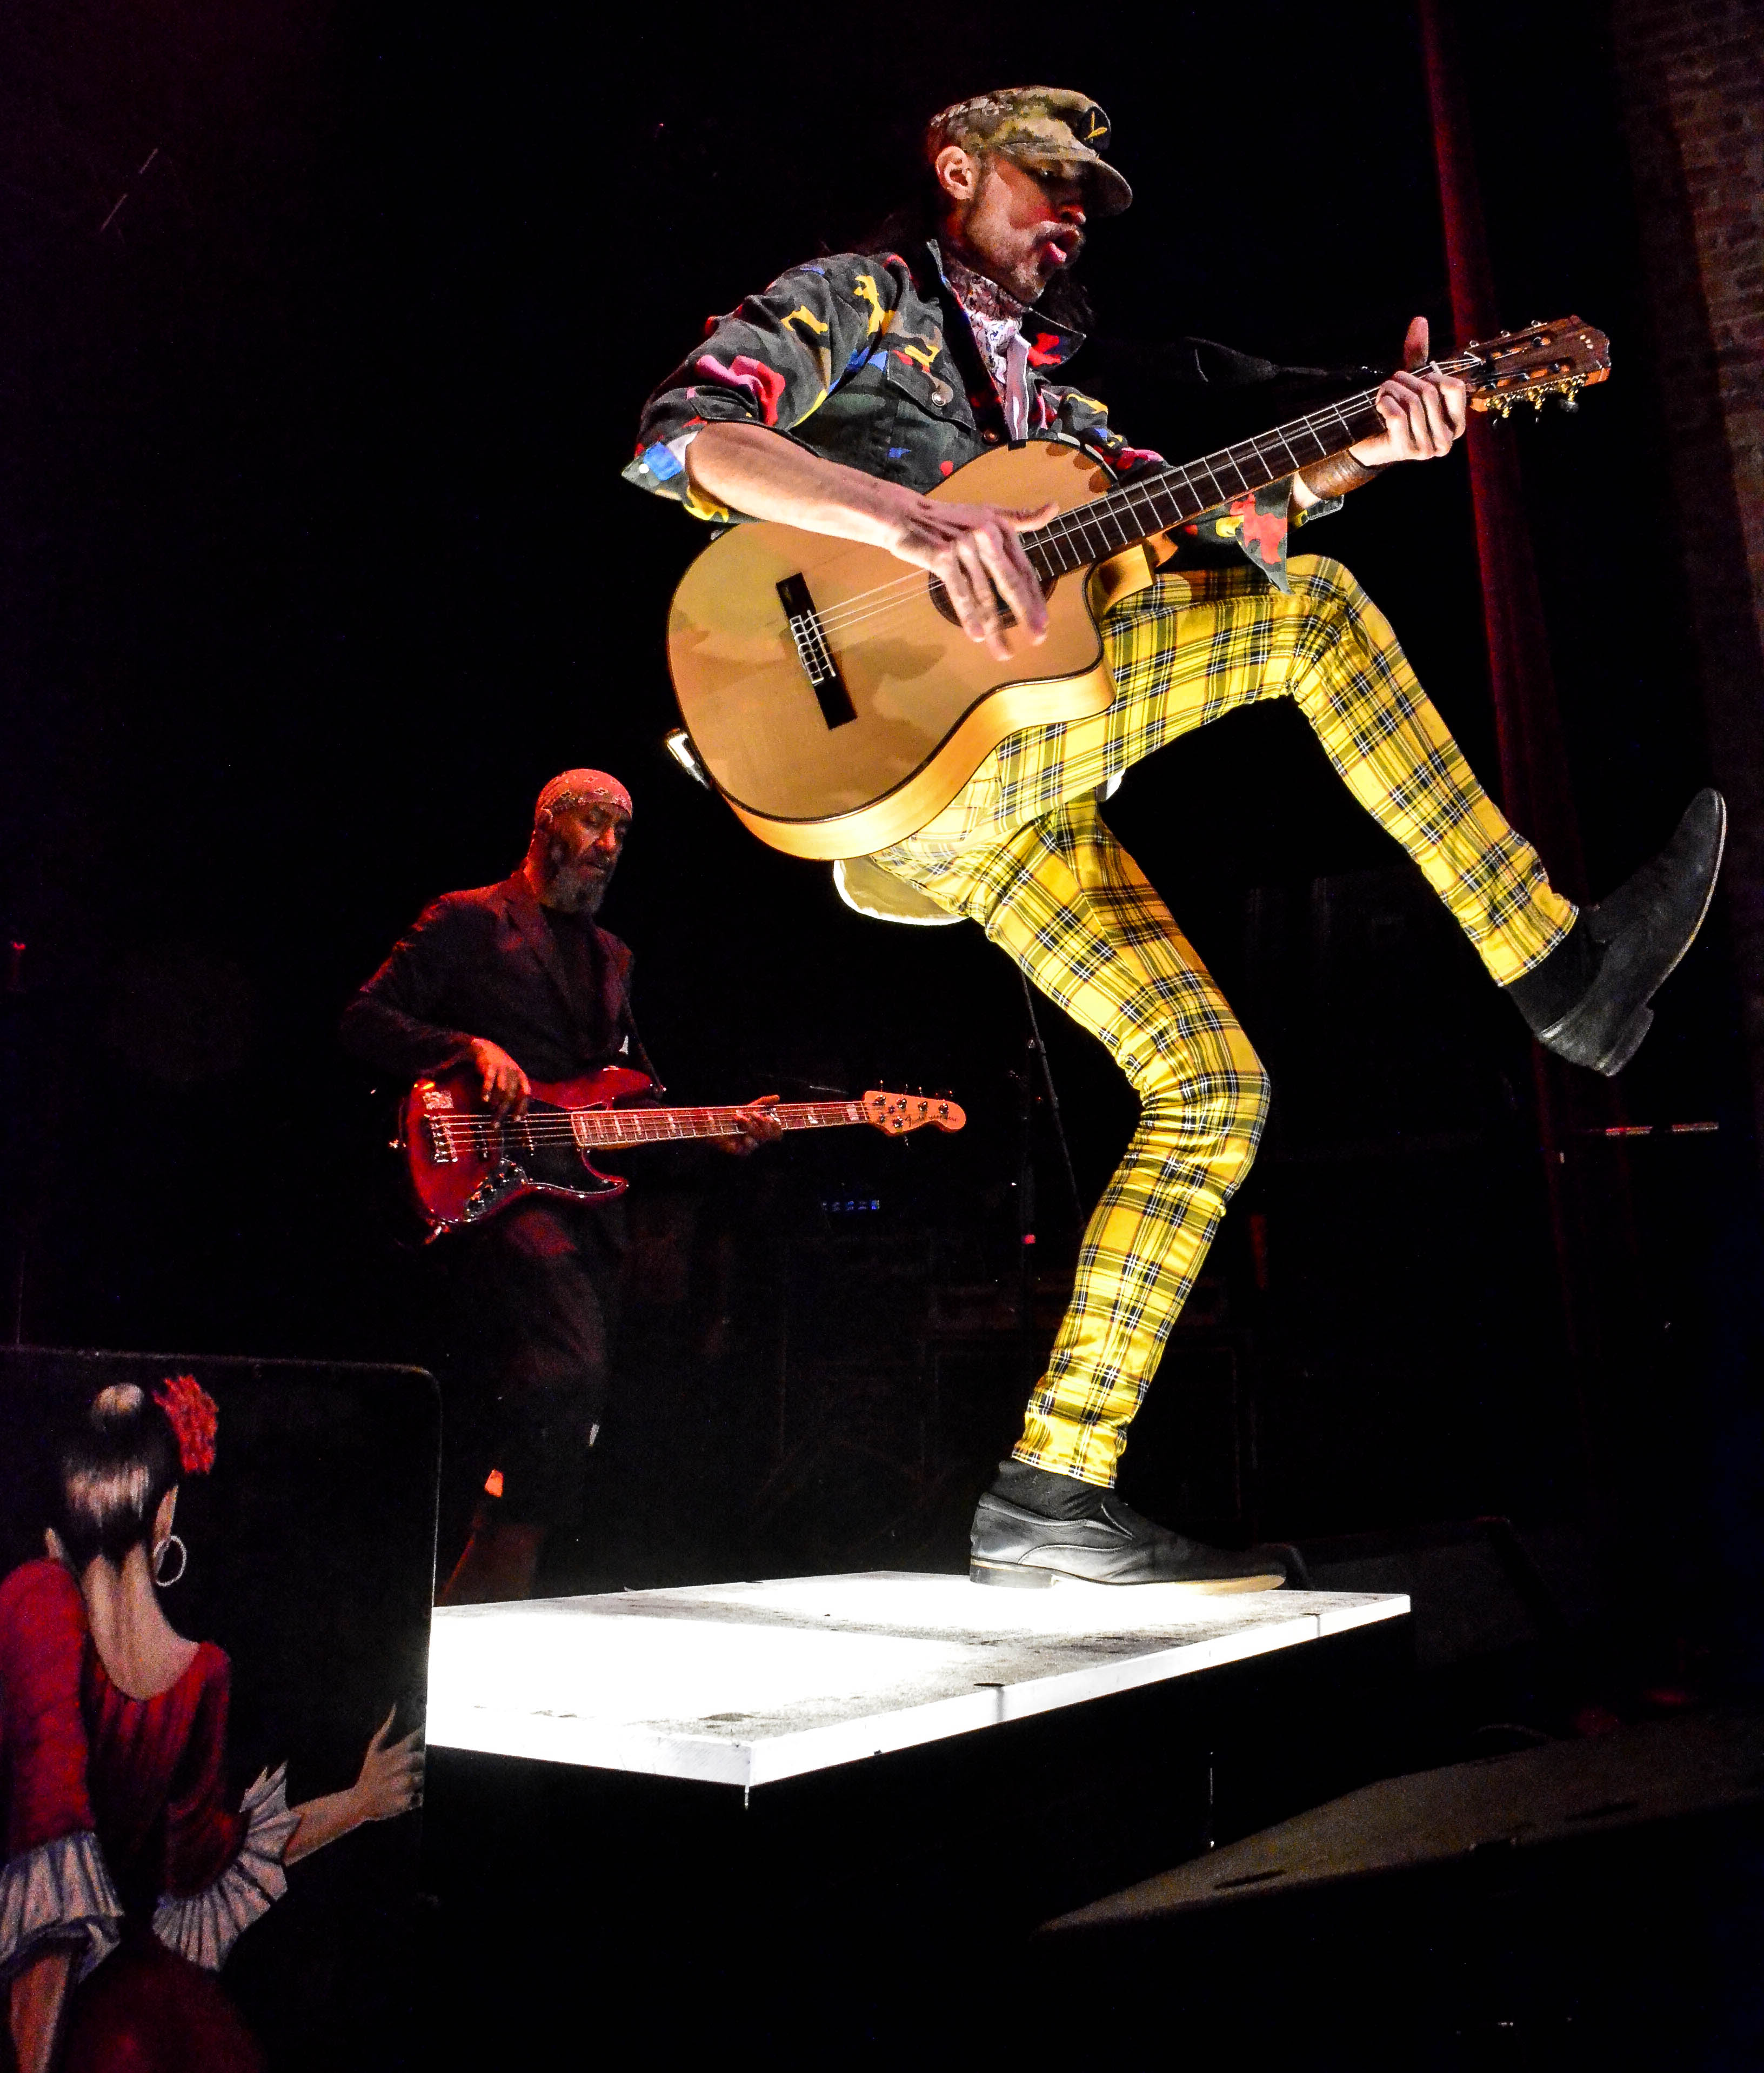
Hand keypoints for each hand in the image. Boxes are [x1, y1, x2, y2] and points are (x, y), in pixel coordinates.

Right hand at [351, 1707, 423, 1821]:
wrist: (358, 1802)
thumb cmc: (369, 1773)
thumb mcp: (374, 1750)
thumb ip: (386, 1729)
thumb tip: (395, 1706)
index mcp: (392, 1754)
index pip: (414, 1739)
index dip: (422, 1735)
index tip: (427, 1731)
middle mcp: (398, 1769)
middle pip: (421, 1759)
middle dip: (418, 1763)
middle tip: (406, 1770)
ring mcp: (402, 1786)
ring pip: (421, 1777)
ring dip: (417, 1781)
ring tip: (403, 1785)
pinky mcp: (404, 1802)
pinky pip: (420, 1796)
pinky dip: (416, 1797)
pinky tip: (407, 1797)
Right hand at [468, 1037, 529, 1115]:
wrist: (486, 1047)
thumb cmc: (500, 1068)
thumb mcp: (510, 1078)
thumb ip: (514, 1093)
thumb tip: (520, 1115)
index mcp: (521, 1076)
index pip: (526, 1094)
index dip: (522, 1107)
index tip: (517, 1120)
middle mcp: (514, 1073)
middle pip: (511, 1096)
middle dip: (504, 1112)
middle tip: (496, 1124)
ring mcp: (503, 1069)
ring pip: (502, 1090)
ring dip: (496, 1104)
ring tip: (490, 1114)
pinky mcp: (491, 1066)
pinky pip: (490, 1081)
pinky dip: (487, 1091)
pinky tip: (484, 1101)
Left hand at [715, 1094, 783, 1155]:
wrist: (716, 1125)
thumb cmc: (734, 1118)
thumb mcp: (749, 1108)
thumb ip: (763, 1103)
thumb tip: (777, 1097)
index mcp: (763, 1131)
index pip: (777, 1133)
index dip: (777, 1126)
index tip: (769, 1116)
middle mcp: (758, 1140)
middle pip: (767, 1135)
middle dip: (761, 1122)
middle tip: (751, 1113)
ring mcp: (750, 1146)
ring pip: (757, 1139)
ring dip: (749, 1126)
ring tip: (737, 1116)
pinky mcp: (741, 1151)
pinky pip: (748, 1147)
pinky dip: (744, 1137)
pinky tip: (737, 1129)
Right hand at [881, 489, 1057, 661]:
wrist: (904, 515)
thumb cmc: (947, 519)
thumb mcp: (988, 512)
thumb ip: (1020, 517)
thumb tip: (1053, 508)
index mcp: (1000, 528)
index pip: (1023, 569)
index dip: (1034, 598)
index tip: (1043, 623)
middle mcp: (986, 535)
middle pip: (1010, 582)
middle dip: (1025, 614)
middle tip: (1038, 638)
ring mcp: (964, 545)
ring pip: (984, 593)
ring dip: (994, 627)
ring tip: (1004, 652)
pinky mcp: (942, 556)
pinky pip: (959, 591)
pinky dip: (968, 614)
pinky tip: (977, 636)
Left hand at [1349, 316, 1466, 467]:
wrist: (1368, 444)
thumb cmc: (1395, 412)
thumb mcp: (1410, 384)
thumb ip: (1419, 354)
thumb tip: (1420, 320)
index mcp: (1456, 424)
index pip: (1455, 387)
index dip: (1432, 375)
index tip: (1417, 379)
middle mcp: (1446, 440)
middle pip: (1430, 392)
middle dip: (1405, 380)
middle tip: (1391, 384)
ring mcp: (1427, 449)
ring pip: (1412, 403)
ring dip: (1391, 390)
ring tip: (1383, 393)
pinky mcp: (1405, 450)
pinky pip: (1397, 416)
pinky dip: (1384, 403)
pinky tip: (1379, 406)